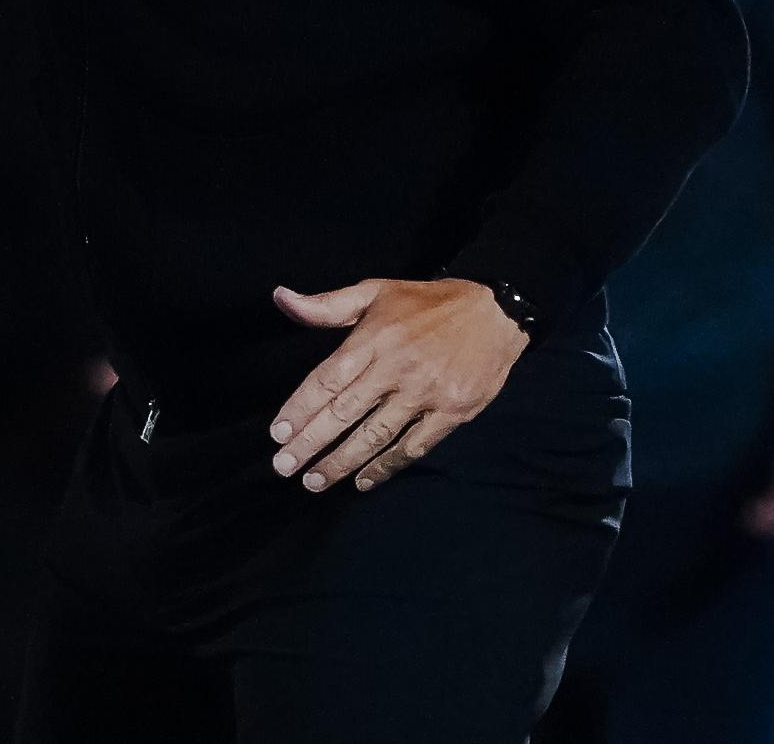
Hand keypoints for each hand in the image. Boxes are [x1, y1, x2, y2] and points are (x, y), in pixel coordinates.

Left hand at [266, 278, 528, 492]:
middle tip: (284, 467)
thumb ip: (327, 305)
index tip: (277, 434)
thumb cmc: (427, 303)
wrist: (495, 311)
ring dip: (342, 462)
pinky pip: (413, 446)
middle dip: (311, 443)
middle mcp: (397, 368)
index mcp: (374, 338)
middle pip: (345, 412)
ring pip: (375, 435)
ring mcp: (426, 393)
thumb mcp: (375, 291)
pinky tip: (363, 481)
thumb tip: (280, 298)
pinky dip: (386, 466)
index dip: (300, 409)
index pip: (327, 379)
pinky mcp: (452, 412)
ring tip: (314, 482)